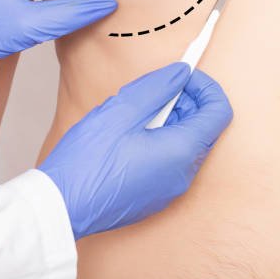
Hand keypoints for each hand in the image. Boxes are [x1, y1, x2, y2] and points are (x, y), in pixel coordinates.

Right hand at [39, 63, 232, 239]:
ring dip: (165, 122)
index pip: (218, 111)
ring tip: (127, 117)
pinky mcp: (153, 197)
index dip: (204, 86)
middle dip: (181, 102)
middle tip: (147, 93)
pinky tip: (122, 140)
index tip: (181, 74)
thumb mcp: (119, 112)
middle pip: (200, 127)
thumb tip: (181, 73)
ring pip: (181, 145)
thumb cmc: (86, 162)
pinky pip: (166, 163)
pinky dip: (155, 142)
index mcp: (180, 152)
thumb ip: (155, 89)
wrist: (62, 205)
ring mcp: (169, 190)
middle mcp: (183, 174)